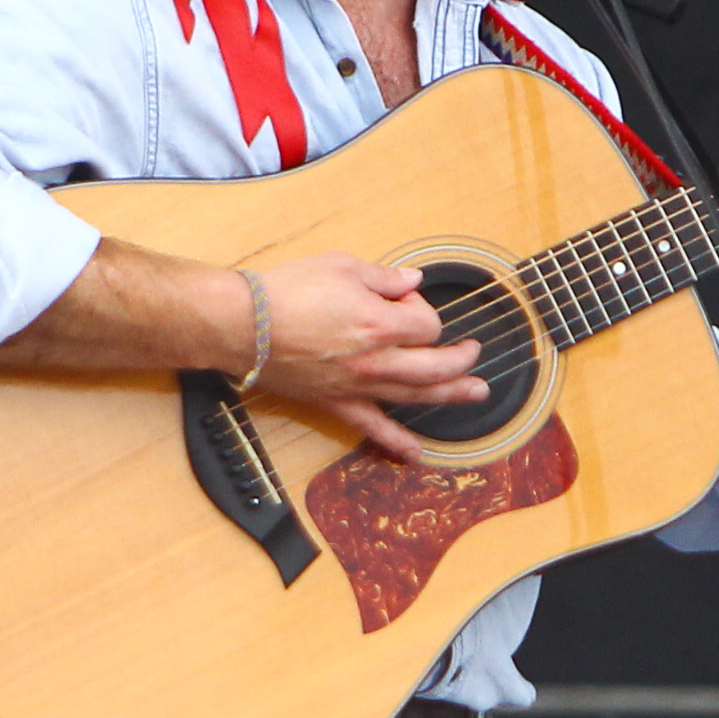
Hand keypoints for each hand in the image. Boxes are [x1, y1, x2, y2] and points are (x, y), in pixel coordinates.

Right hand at [250, 251, 487, 461]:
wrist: (243, 325)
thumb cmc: (286, 292)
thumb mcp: (340, 266)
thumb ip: (383, 277)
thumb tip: (411, 281)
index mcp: (379, 323)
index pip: (426, 324)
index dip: (421, 310)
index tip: (403, 300)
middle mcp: (375, 360)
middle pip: (436, 364)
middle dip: (460, 357)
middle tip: (473, 351)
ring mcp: (358, 385)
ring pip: (416, 395)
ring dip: (450, 395)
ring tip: (475, 392)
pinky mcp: (336, 402)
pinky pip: (372, 426)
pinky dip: (396, 440)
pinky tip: (416, 451)